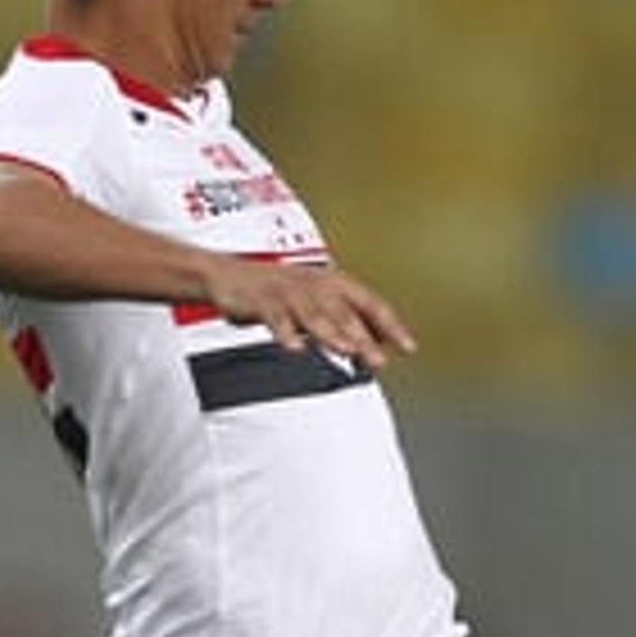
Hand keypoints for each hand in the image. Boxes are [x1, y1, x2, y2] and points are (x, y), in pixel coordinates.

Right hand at [199, 254, 417, 371]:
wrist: (226, 276)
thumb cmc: (276, 292)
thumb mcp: (317, 304)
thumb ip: (346, 323)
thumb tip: (379, 345)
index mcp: (333, 283)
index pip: (371, 303)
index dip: (391, 325)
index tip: (408, 347)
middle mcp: (315, 284)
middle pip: (344, 313)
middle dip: (362, 337)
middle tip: (378, 360)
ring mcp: (288, 292)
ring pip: (314, 314)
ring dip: (331, 332)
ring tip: (345, 349)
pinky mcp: (261, 300)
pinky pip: (275, 317)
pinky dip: (285, 332)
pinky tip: (294, 348)